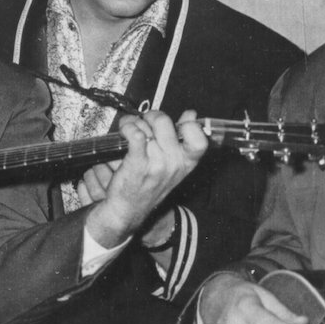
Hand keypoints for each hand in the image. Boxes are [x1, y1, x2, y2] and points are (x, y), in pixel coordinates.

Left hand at [83, 110, 206, 247]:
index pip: (199, 139)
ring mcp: (156, 164)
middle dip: (150, 117)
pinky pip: (135, 134)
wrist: (128, 209)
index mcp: (186, 162)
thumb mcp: (173, 163)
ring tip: (129, 131)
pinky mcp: (138, 164)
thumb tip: (192, 114)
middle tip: (144, 123)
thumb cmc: (149, 184)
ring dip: (133, 124)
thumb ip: (184, 137)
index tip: (177, 123)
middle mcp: (174, 163)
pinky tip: (125, 132)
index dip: (190, 125)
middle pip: (164, 121)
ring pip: (145, 126)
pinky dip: (127, 128)